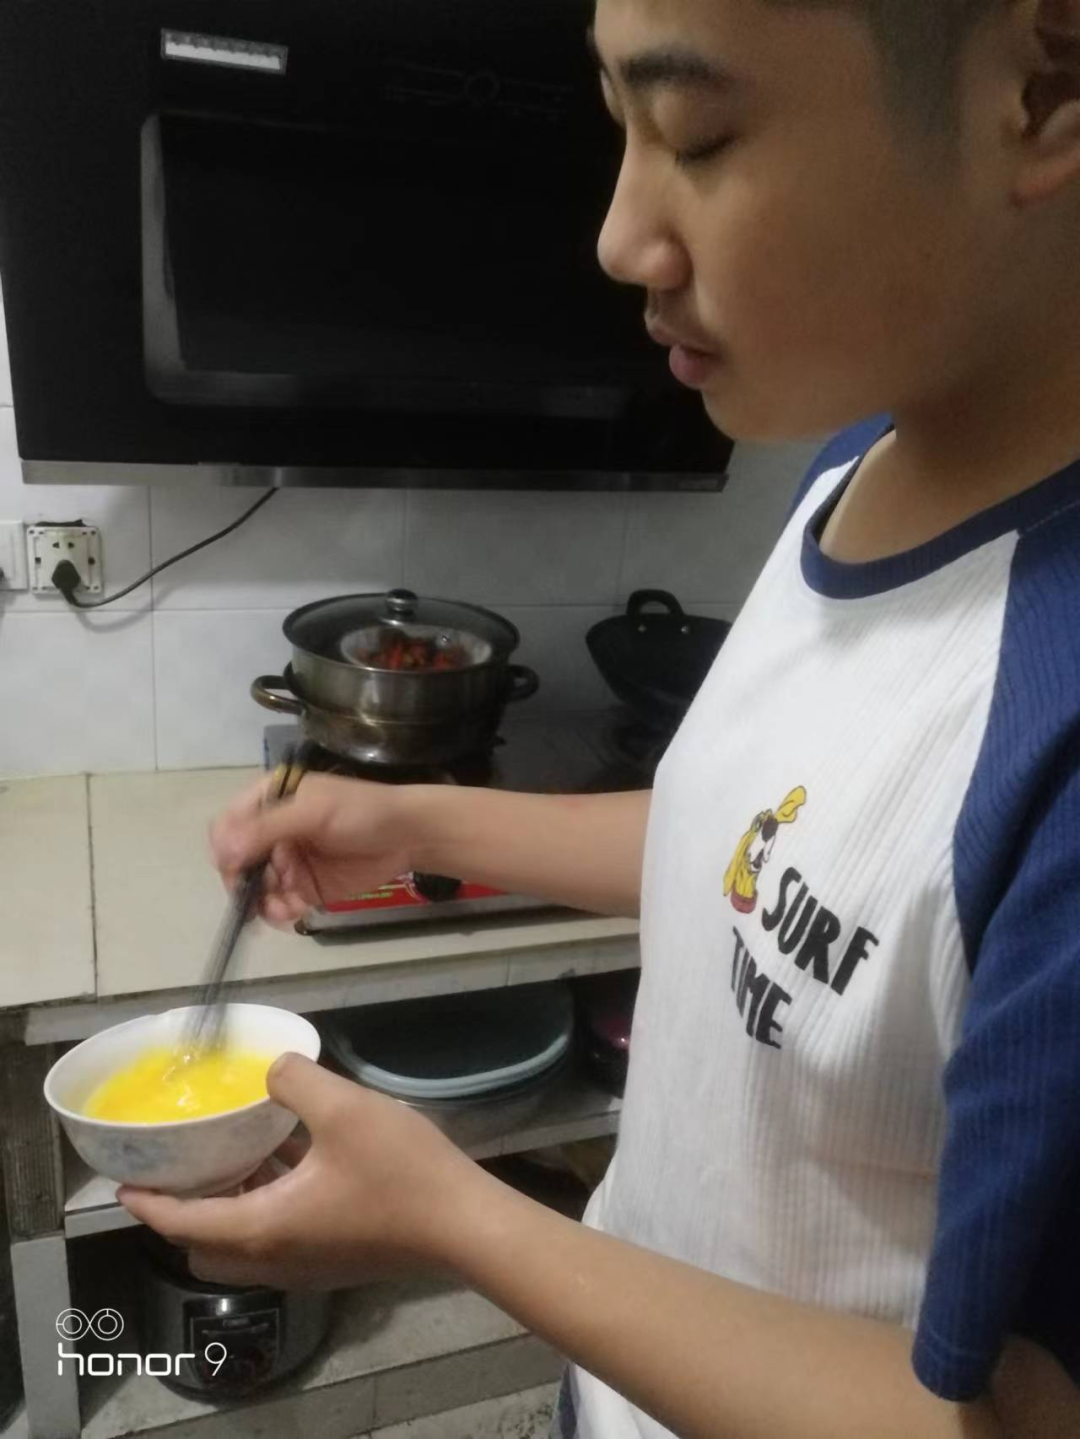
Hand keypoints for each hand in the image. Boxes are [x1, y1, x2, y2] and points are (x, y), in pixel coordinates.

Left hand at [117, 1054, 488, 1288]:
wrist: (464, 1225)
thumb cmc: (399, 1172)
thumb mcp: (343, 1108)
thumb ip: (295, 1080)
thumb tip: (272, 1068)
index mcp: (262, 1227)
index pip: (182, 1224)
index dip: (148, 1203)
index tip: (124, 1181)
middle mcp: (275, 1257)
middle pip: (206, 1249)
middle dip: (183, 1215)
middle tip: (185, 1167)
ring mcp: (307, 1264)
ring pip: (243, 1248)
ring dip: (228, 1209)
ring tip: (233, 1154)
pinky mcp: (335, 1259)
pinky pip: (276, 1241)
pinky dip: (263, 1209)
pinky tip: (290, 1161)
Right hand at [210, 773, 418, 924]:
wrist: (408, 835)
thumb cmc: (362, 811)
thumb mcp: (314, 811)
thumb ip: (268, 828)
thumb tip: (225, 851)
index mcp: (270, 800)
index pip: (229, 824)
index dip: (226, 847)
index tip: (234, 866)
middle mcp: (272, 832)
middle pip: (236, 860)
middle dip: (242, 880)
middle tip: (252, 895)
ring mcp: (287, 861)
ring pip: (255, 887)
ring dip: (260, 901)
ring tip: (279, 908)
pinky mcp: (303, 887)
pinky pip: (277, 904)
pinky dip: (278, 912)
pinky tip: (291, 913)